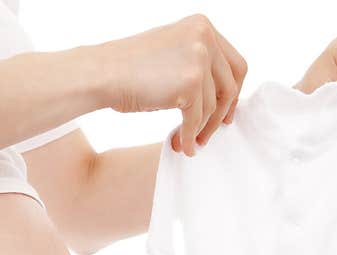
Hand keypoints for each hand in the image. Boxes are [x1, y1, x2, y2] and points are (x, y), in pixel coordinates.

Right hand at [99, 14, 247, 155]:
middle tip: (209, 134)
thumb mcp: (170, 53)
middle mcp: (205, 37)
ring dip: (201, 129)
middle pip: (231, 84)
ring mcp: (199, 58)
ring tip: (188, 143)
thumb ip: (195, 63)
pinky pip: (197, 118)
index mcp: (202, 26)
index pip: (234, 64)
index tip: (225, 112)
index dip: (233, 92)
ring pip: (213, 105)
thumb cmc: (127, 69)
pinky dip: (190, 136)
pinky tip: (182, 146)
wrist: (102, 74)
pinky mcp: (190, 82)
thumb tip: (216, 95)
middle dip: (221, 114)